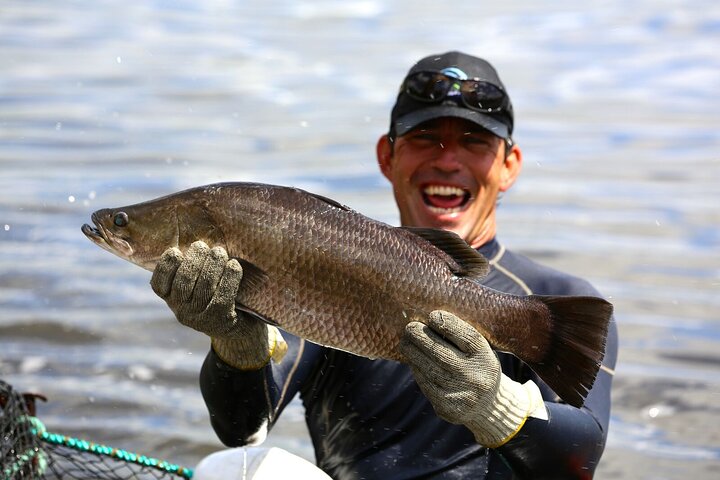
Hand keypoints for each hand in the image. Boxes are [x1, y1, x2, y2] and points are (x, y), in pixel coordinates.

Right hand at [150, 241, 285, 369]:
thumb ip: (192, 266)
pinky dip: (230, 277)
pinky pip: (223, 295)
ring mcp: (200, 318)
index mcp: (172, 299)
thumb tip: (195, 238)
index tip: (176, 251)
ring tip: (220, 252)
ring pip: (204, 287)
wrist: (240, 328)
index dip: (165, 267)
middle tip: (203, 246)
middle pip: (183, 281)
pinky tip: (234, 265)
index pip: (159, 284)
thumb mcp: (199, 283)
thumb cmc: (216, 295)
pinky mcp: (220, 321)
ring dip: (213, 264)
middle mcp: (182, 311)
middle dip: (194, 259)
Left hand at [399, 310, 544, 447]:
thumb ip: (461, 337)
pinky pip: (426, 384)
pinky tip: (412, 360)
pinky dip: (416, 369)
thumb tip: (429, 318)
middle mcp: (474, 376)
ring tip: (405, 342)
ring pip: (429, 369)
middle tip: (410, 327)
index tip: (432, 315)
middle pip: (440, 352)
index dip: (446, 323)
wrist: (488, 406)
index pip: (466, 336)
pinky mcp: (447, 407)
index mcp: (485, 357)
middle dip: (420, 337)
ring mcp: (460, 393)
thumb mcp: (480, 351)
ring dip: (412, 353)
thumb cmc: (478, 367)